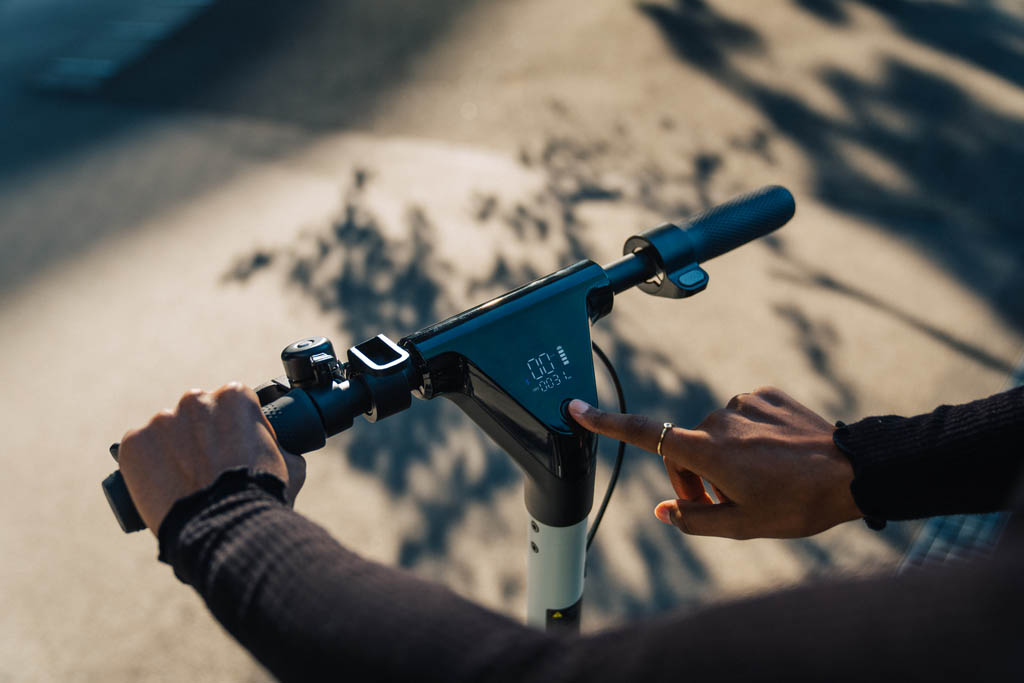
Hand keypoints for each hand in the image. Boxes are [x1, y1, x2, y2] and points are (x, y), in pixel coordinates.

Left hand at [118, 383, 305, 534]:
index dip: (235, 427)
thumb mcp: (291, 464)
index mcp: (235, 396)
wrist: (223, 527)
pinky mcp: (133, 443)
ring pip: (166, 431)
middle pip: (197, 413)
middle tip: (209, 467)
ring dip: (173, 449)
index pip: (232, 403)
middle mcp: (195, 400)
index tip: (234, 449)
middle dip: (201, 435)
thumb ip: (283, 447)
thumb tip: (285, 449)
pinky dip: (147, 465)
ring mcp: (161, 420)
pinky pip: (139, 450)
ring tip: (184, 482)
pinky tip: (162, 485)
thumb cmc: (260, 496)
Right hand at [568, 387, 861, 538]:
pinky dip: (749, 437)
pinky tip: (775, 455)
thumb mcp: (742, 526)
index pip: (644, 434)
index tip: (577, 407)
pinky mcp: (766, 395)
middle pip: (685, 448)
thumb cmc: (797, 504)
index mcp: (706, 451)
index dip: (606, 423)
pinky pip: (743, 416)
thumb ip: (694, 519)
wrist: (853, 471)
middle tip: (723, 504)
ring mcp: (743, 404)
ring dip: (724, 458)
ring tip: (759, 482)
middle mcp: (718, 420)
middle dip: (694, 477)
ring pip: (716, 434)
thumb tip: (664, 510)